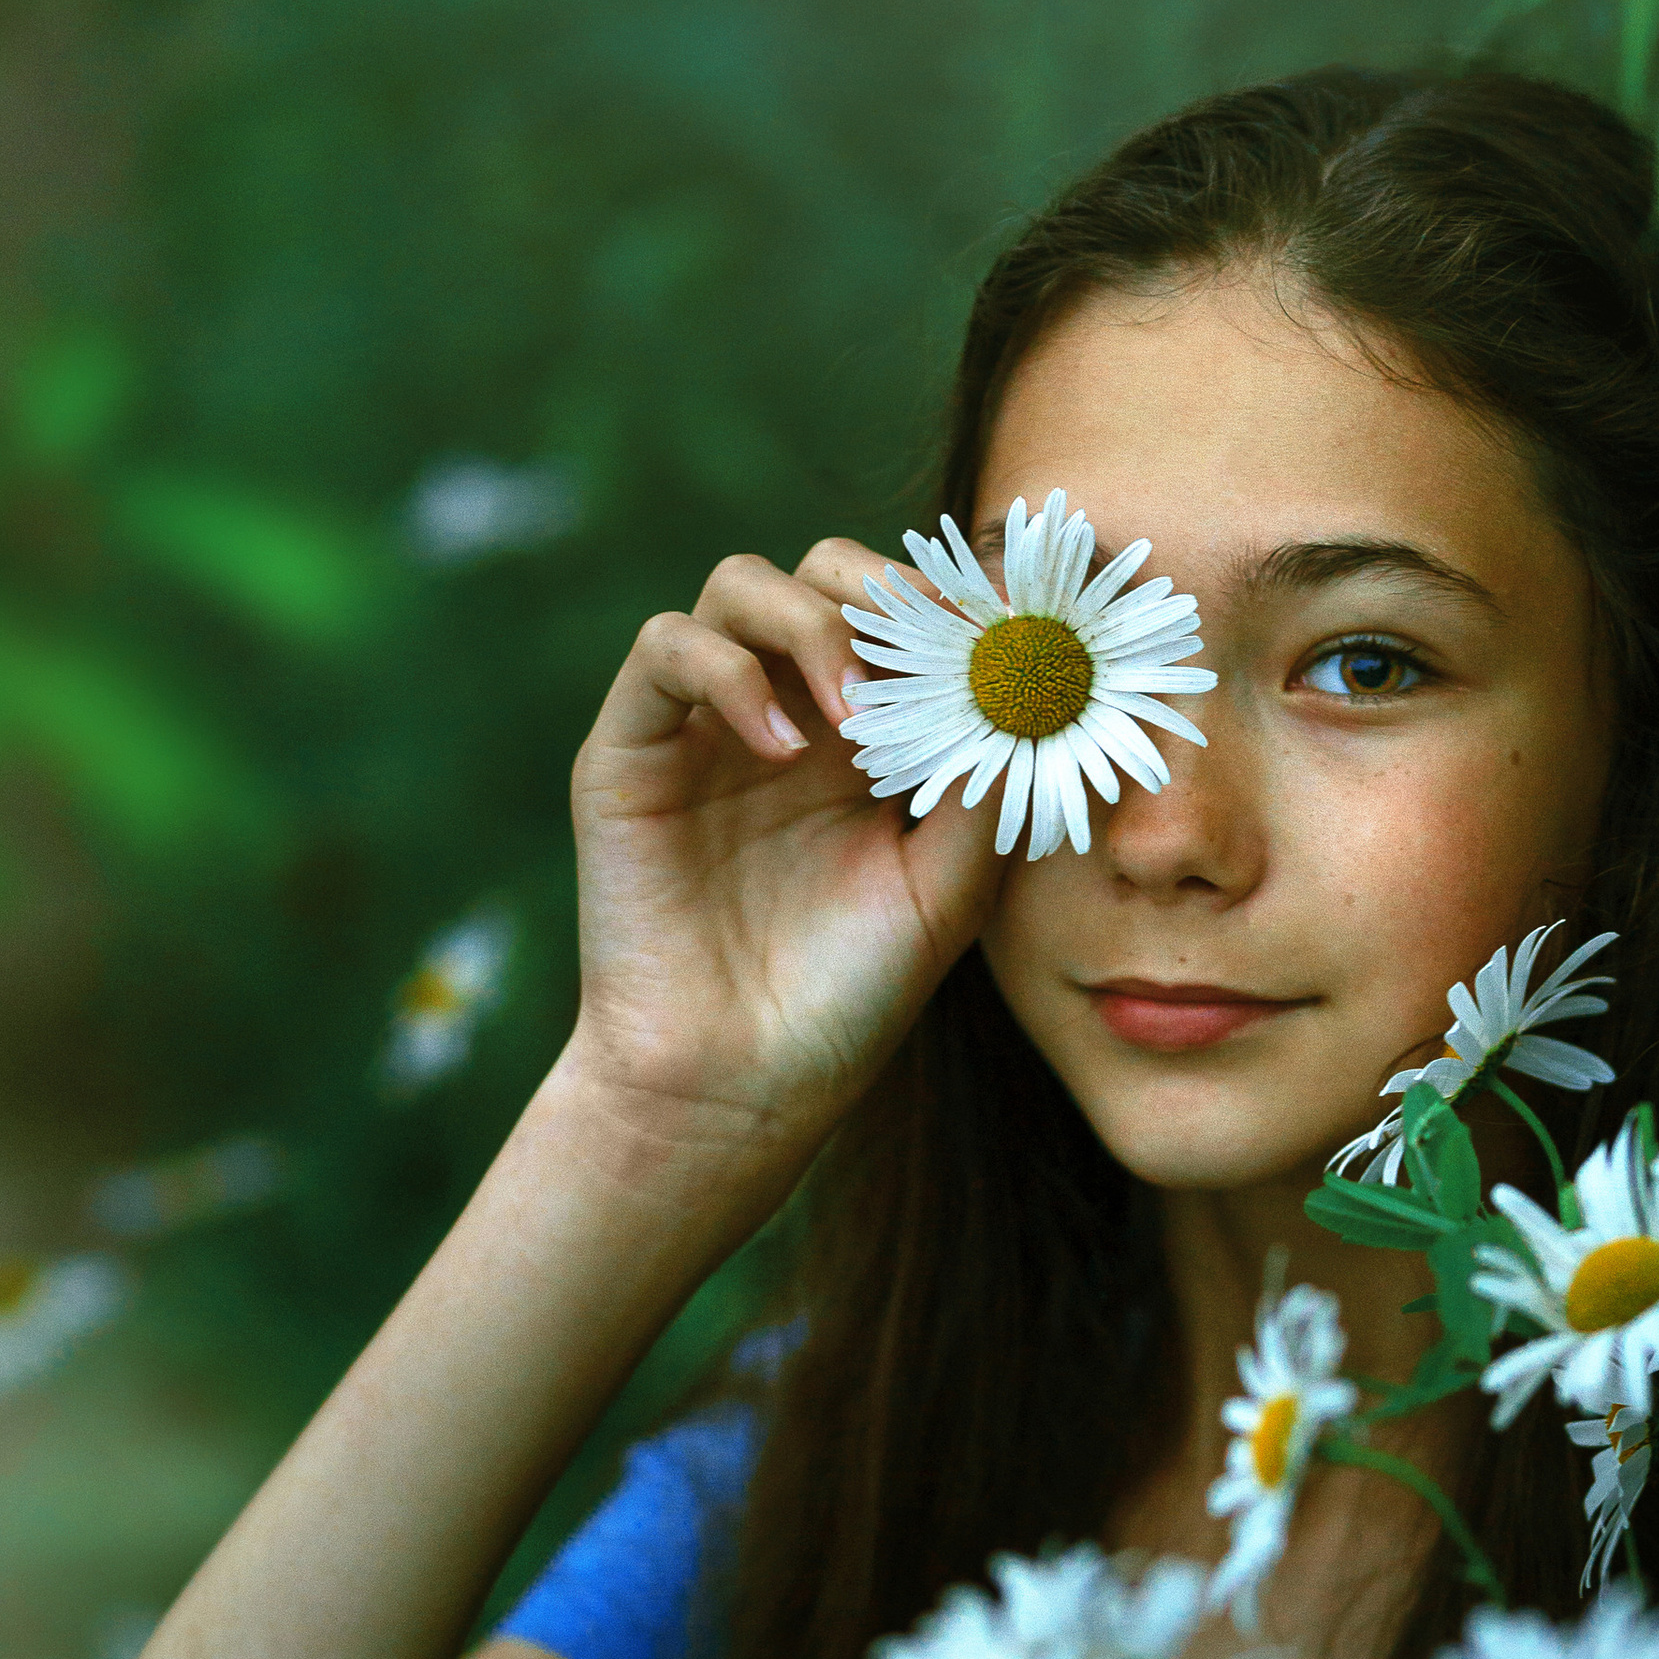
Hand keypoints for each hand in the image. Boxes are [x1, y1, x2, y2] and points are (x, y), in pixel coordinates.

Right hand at [561, 537, 1000, 1167]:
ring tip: (861, 720)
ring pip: (742, 585)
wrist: (736, 1088)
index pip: (904, 614)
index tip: (1011, 628)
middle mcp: (784, 714)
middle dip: (887, 592)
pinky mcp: (628, 751)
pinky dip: (728, 671)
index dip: (954, 602)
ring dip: (815, 625)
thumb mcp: (949, 891)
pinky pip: (666, 649)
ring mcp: (702, 726)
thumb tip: (1030, 679)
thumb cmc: (845, 1000)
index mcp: (865, 739)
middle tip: (936, 655)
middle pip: (825, 570)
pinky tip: (781, 747)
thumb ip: (987, 786)